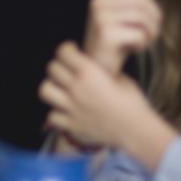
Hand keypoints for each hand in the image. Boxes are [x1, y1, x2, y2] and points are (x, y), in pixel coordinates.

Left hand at [39, 41, 160, 147]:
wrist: (136, 130)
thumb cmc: (132, 103)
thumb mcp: (120, 78)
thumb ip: (101, 71)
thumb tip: (93, 67)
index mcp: (90, 72)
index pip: (63, 52)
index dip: (66, 50)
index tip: (71, 52)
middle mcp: (77, 88)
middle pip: (52, 68)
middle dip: (58, 66)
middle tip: (66, 70)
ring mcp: (71, 107)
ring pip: (45, 90)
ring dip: (52, 87)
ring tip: (60, 89)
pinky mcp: (71, 125)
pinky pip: (52, 115)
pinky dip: (56, 113)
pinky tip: (65, 111)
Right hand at [84, 0, 166, 73]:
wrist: (98, 68)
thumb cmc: (116, 41)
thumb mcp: (124, 15)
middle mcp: (98, 1)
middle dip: (155, 16)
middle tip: (152, 31)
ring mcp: (100, 17)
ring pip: (144, 16)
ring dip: (152, 32)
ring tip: (144, 40)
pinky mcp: (106, 34)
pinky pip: (140, 33)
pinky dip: (144, 43)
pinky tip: (135, 49)